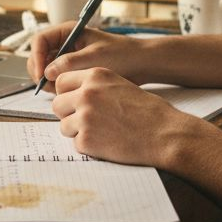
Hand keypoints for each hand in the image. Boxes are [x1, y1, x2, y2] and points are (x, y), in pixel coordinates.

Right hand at [27, 23, 143, 87]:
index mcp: (68, 31)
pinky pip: (56, 80)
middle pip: (38, 56)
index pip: (40, 40)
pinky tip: (70, 92)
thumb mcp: (95, 57)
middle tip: (49, 87)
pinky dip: (57, 87)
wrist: (140, 64)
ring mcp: (67, 58)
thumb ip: (70, 63)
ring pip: (45, 71)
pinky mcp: (72, 71)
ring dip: (49, 81)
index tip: (41, 74)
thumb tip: (47, 72)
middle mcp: (64, 44)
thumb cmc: (122, 54)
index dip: (36, 57)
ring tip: (63, 90)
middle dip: (40, 72)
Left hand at [49, 67, 218, 169]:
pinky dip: (88, 146)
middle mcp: (86, 93)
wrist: (165, 134)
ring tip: (101, 132)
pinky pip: (75, 143)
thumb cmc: (148, 111)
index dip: (67, 94)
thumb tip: (73, 94)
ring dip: (77, 131)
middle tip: (86, 121)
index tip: (75, 102)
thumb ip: (95, 86)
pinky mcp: (86, 140)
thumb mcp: (120, 84)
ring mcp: (85, 117)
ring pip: (63, 125)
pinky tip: (107, 142)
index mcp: (95, 76)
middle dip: (68, 113)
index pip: (61, 81)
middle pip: (57, 104)